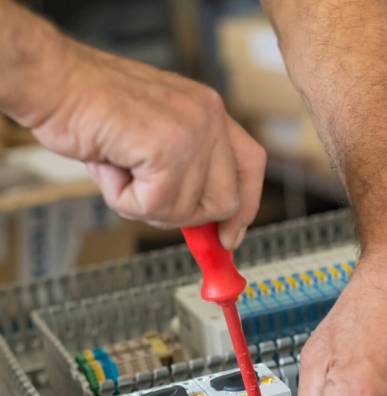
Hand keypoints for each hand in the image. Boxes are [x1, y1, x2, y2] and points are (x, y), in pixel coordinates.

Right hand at [17, 34, 265, 242]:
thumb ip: (185, 173)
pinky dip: (124, 199)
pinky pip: (156, 207)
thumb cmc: (89, 109)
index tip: (230, 237)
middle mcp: (209, 116)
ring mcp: (192, 131)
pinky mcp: (168, 148)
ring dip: (144, 204)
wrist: (51, 82)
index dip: (245, 208)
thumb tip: (204, 224)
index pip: (250, 165)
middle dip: (183, 214)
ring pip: (188, 211)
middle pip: (225, 201)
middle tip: (145, 197)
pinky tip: (110, 165)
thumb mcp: (152, 141)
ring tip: (118, 166)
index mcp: (208, 111)